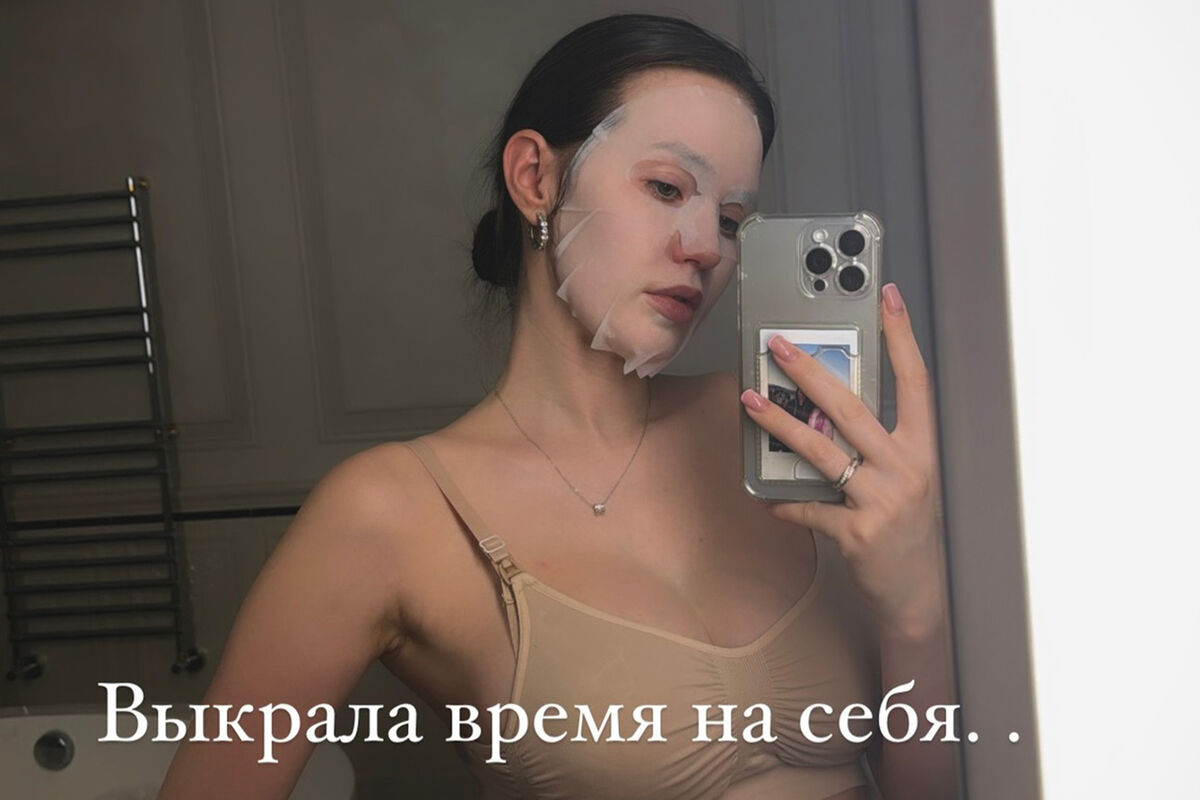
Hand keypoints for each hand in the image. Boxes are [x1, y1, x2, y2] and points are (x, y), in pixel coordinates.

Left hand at [740, 283, 946, 642]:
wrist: (916, 591)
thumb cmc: (906, 527)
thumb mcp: (905, 479)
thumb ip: (874, 445)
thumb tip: (824, 409)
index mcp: (921, 448)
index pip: (915, 380)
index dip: (902, 337)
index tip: (889, 296)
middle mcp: (907, 468)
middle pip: (852, 408)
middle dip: (811, 372)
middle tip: (780, 346)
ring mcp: (883, 500)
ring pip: (821, 450)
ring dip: (780, 423)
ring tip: (750, 401)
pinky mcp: (858, 532)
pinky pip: (808, 509)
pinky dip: (783, 504)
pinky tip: (763, 499)